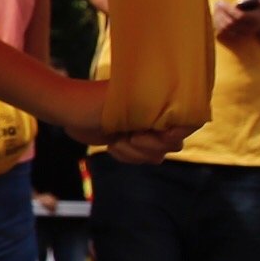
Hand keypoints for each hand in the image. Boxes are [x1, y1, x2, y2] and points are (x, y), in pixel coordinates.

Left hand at [44, 75, 191, 162]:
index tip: (148, 131)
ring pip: (157, 156)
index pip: (190, 123)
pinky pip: (142, 160)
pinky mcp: (132, 143)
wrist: (69, 110)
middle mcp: (158, 115)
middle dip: (150, 146)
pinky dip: (127, 156)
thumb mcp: (133, 105)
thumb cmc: (98, 102)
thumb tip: (184, 128)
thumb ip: (161, 114)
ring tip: (117, 140)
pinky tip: (112, 145)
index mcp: (163, 100)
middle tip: (130, 135)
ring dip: (135, 153)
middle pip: (174, 145)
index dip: (173, 134)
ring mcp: (145, 130)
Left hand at [208, 0, 249, 43]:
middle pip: (230, 23)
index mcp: (256, 20)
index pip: (240, 17)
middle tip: (217, 3)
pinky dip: (217, 24)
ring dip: (218, 17)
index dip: (228, 9)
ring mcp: (242, 36)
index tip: (221, 2)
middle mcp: (249, 30)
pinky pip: (222, 33)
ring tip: (216, 8)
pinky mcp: (234, 39)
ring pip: (224, 29)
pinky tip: (216, 15)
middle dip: (221, 13)